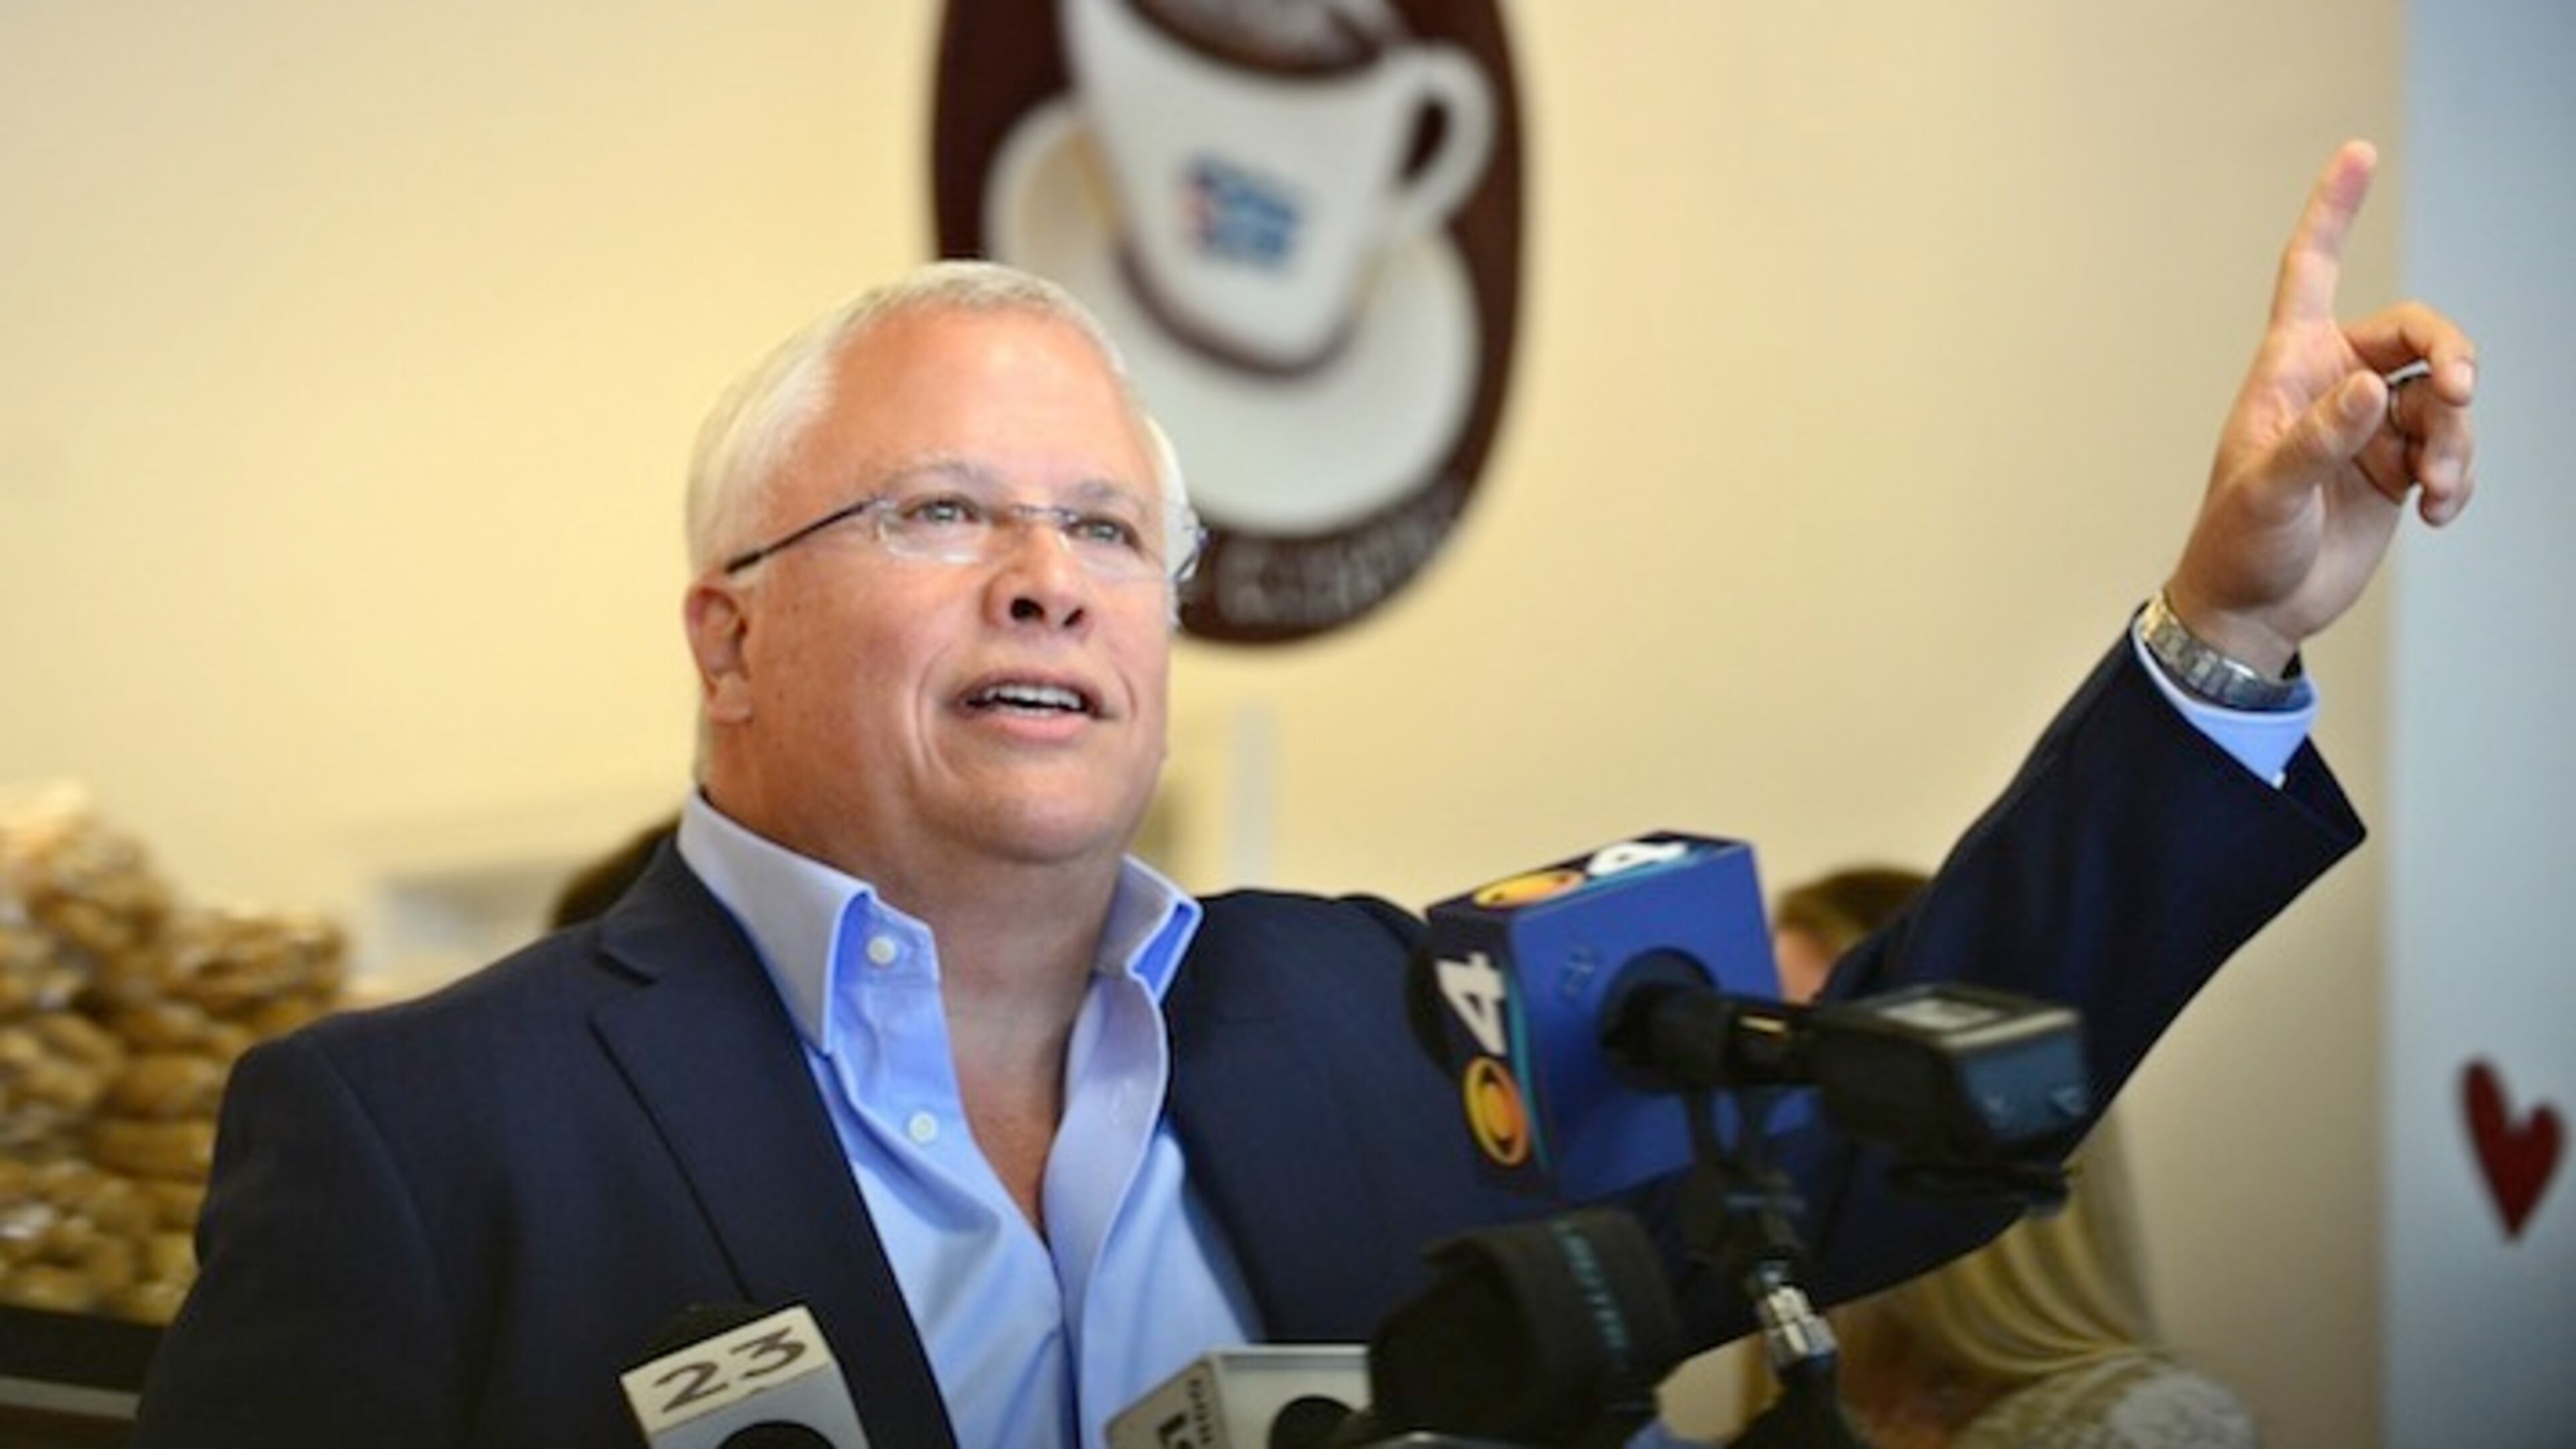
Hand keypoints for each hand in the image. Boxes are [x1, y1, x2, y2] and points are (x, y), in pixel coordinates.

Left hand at [2166, 140, 2478, 674]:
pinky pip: (2451, 446)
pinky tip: (2442, 512)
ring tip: (2437, 488)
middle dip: (2451, 357)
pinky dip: (2459, 475)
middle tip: (2460, 395)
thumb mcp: (2268, 494)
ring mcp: (2369, 424)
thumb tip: (2370, 388)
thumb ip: (2319, 440)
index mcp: (2288, 367)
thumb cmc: (2238, 545)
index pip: (2309, 271)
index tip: (2357, 152)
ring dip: (2456, 438)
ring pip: (2443, 396)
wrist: (2253, 610)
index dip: (2332, 211)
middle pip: (2417, 332)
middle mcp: (2333, 382)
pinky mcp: (2395, 465)